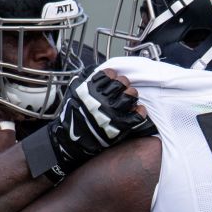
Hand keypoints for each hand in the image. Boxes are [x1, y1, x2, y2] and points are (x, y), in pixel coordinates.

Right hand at [20, 69, 155, 183]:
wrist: (71, 140)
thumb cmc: (72, 116)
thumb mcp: (74, 92)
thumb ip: (85, 81)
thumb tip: (95, 72)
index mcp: (92, 89)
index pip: (109, 74)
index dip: (111, 75)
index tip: (111, 79)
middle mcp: (103, 99)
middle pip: (122, 83)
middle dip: (123, 84)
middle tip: (122, 89)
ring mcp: (113, 112)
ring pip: (130, 96)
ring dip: (131, 95)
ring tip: (129, 98)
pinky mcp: (120, 126)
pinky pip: (137, 116)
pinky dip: (140, 112)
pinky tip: (138, 110)